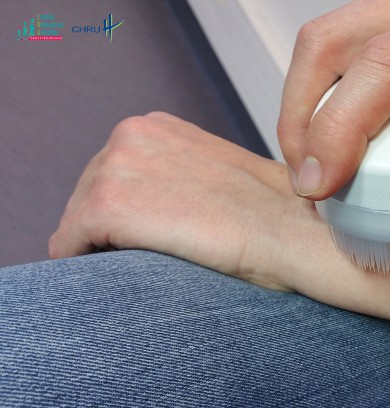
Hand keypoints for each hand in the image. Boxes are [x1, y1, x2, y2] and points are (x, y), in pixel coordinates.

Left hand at [49, 112, 332, 291]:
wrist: (297, 234)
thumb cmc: (275, 215)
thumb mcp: (223, 175)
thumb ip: (183, 176)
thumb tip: (165, 208)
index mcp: (158, 126)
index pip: (111, 176)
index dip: (126, 216)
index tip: (146, 242)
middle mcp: (131, 134)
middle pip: (87, 195)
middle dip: (107, 232)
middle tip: (146, 262)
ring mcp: (117, 167)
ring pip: (77, 222)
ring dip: (100, 249)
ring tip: (144, 269)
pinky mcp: (109, 206)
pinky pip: (69, 244)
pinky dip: (86, 265)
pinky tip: (122, 277)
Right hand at [277, 0, 389, 198]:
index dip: (343, 121)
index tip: (326, 180)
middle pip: (336, 42)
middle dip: (302, 117)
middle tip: (311, 183)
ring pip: (325, 39)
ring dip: (302, 104)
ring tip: (312, 163)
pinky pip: (339, 45)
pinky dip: (319, 92)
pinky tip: (329, 133)